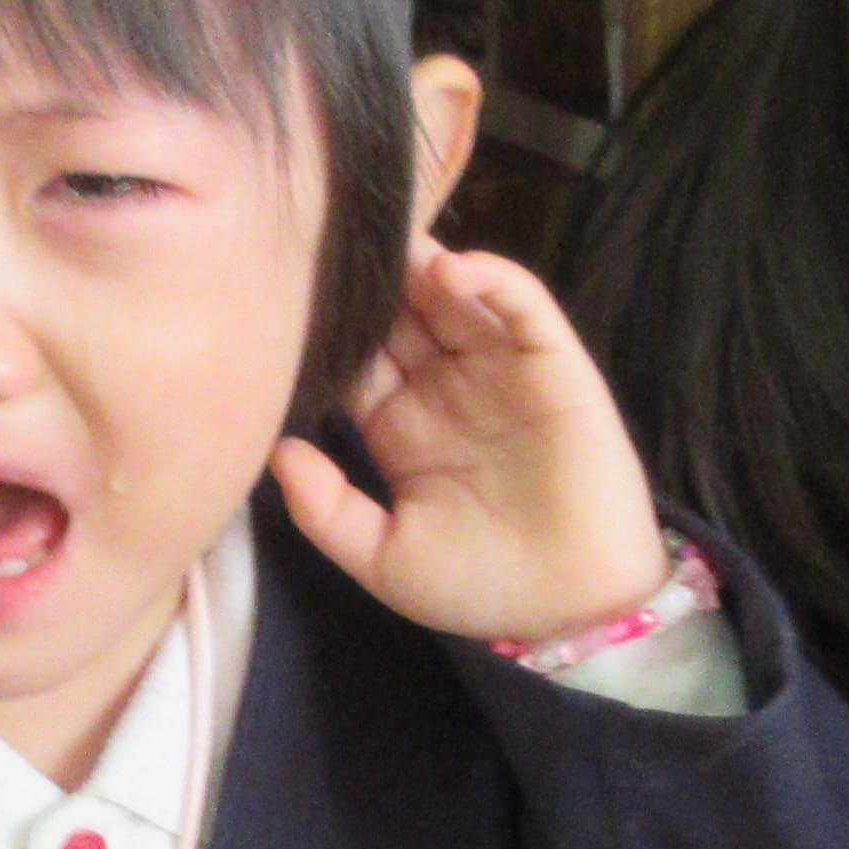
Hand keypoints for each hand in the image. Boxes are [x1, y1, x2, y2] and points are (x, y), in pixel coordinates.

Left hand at [267, 242, 674, 650]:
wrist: (572, 609)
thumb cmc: (481, 586)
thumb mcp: (384, 557)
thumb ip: (326, 509)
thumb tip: (276, 449)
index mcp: (399, 425)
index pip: (352, 358)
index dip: (322, 330)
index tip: (278, 298)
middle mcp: (445, 388)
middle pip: (396, 313)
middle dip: (366, 281)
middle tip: (325, 241)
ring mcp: (499, 370)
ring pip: (451, 295)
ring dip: (417, 264)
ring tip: (379, 238)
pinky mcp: (552, 362)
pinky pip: (521, 303)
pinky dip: (489, 275)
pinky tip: (448, 270)